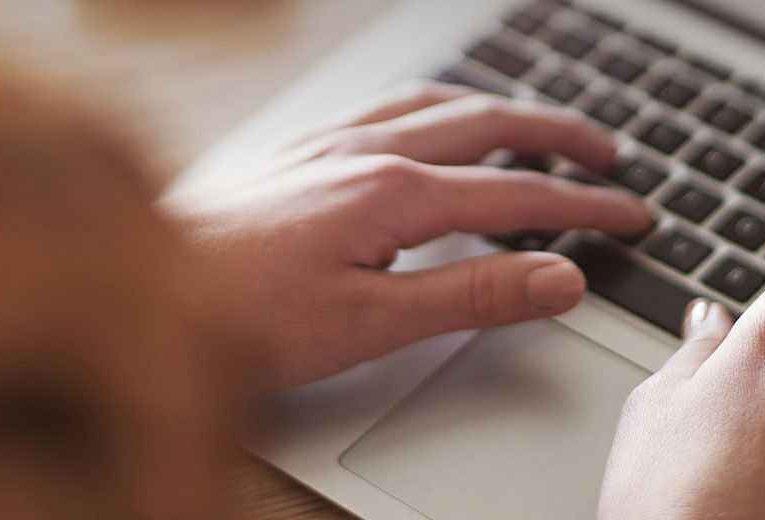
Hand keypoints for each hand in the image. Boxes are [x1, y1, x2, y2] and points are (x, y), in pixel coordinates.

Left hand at [168, 83, 653, 387]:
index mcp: (391, 191)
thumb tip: (559, 276)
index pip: (517, 192)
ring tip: (539, 129)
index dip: (584, 207)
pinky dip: (438, 107)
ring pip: (437, 104)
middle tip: (611, 156)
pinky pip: (388, 107)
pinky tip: (431, 123)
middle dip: (559, 138)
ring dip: (501, 113)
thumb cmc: (234, 316)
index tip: (633, 216)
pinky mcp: (296, 154)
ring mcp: (326, 144)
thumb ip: (471, 294)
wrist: (131, 291)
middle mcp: (362, 150)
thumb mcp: (368, 322)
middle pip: (487, 124)